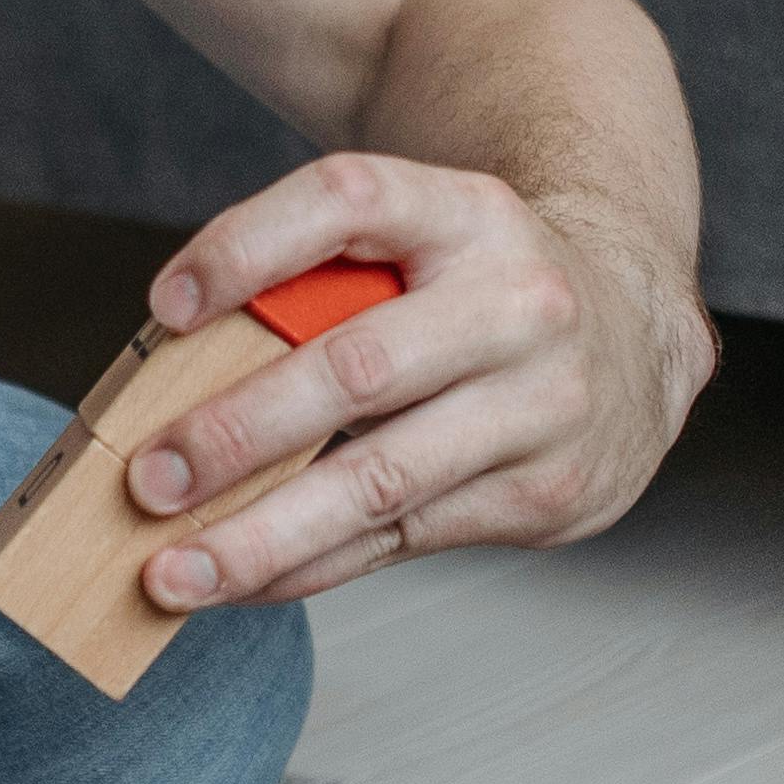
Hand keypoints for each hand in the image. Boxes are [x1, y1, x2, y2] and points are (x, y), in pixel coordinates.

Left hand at [122, 153, 713, 609]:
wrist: (635, 337)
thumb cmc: (480, 290)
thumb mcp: (421, 242)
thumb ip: (317, 285)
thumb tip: (168, 381)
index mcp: (468, 214)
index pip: (348, 202)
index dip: (247, 247)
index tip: (164, 306)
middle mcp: (518, 304)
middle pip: (357, 368)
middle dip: (238, 432)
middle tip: (148, 478)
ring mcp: (541, 406)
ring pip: (378, 481)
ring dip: (260, 536)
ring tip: (173, 572)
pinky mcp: (544, 493)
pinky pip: (399, 540)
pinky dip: (308, 567)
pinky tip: (243, 581)